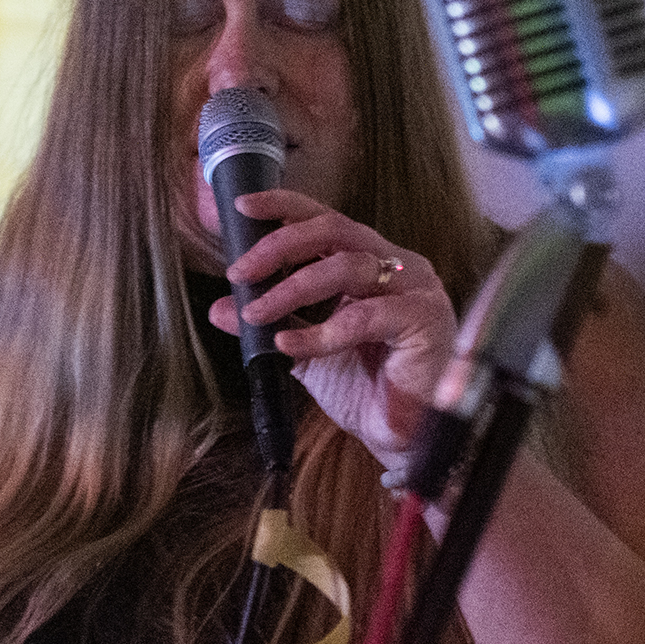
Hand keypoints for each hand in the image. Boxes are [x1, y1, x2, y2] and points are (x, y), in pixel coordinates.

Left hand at [206, 189, 457, 472]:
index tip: (243, 208)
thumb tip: (220, 308)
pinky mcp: (424, 319)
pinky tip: (289, 345)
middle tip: (239, 272)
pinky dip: (319, 332)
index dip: (285, 207)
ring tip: (255, 314)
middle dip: (279, 246)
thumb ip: (269, 322)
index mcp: (373, 262)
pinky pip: (362, 317)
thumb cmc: (364, 388)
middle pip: (334, 230)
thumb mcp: (305, 349)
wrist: (400, 437)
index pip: (326, 220)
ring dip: (290, 289)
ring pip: (345, 267)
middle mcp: (397, 265)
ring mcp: (415, 288)